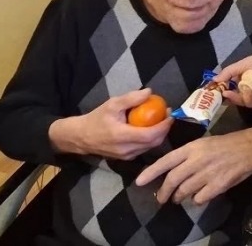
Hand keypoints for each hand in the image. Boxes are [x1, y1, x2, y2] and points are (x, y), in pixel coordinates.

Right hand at [48, 89, 172, 160]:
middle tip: (167, 115)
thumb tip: (150, 92)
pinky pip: (144, 149)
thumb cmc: (96, 118)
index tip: (170, 114)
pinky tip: (151, 128)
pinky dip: (151, 139)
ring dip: (159, 134)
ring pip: (150, 147)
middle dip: (164, 129)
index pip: (150, 135)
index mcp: (122, 136)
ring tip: (161, 120)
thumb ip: (131, 98)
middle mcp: (126, 149)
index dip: (163, 126)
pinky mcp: (126, 158)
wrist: (81, 136)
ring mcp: (127, 156)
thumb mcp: (112, 104)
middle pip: (153, 142)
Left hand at [136, 128, 251, 204]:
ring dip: (179, 197)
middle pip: (173, 180)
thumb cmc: (223, 145)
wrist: (248, 149)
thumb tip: (172, 172)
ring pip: (184, 191)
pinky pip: (199, 198)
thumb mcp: (202, 144)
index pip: (166, 161)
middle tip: (161, 198)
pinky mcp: (217, 185)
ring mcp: (207, 174)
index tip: (139, 182)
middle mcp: (196, 161)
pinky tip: (200, 195)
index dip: (151, 172)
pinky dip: (197, 199)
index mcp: (191, 148)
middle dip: (164, 192)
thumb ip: (187, 157)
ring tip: (179, 198)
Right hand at [213, 53, 251, 107]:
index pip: (229, 88)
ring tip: (229, 93)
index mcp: (240, 80)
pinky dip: (247, 99)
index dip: (222, 90)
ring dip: (235, 98)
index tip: (215, 90)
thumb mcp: (240, 65)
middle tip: (222, 94)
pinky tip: (245, 93)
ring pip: (242, 101)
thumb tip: (214, 80)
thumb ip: (227, 72)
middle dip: (228, 96)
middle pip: (234, 97)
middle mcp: (246, 89)